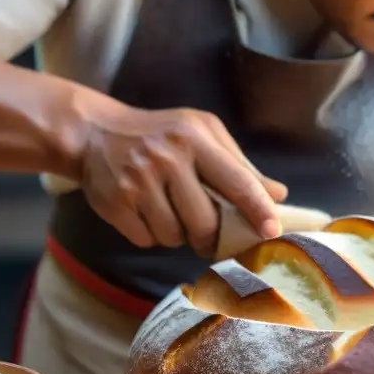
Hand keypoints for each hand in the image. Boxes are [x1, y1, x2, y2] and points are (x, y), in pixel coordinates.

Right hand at [79, 105, 287, 255]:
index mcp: (195, 138)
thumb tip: (278, 195)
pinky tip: (147, 213)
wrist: (95, 133)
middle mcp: (166, 158)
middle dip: (211, 237)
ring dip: (179, 235)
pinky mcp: (115, 203)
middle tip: (209, 236)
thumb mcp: (203, 134)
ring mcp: (137, 181)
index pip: (236, 180)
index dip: (257, 208)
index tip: (271, 231)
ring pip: (175, 236)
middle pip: (205, 221)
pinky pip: (148, 240)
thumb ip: (239, 165)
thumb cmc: (162, 134)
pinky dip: (153, 235)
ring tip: (170, 212)